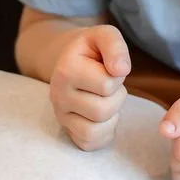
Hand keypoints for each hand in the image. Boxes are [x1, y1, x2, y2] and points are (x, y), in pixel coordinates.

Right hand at [50, 24, 131, 150]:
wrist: (70, 59)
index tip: (109, 67)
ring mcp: (60, 116)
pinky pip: (89, 143)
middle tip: (110, 85)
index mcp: (66, 69)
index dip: (117, 76)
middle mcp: (58, 95)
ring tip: (105, 99)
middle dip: (117, 97)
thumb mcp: (104, 35)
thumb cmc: (92, 49)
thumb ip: (115, 45)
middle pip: (102, 110)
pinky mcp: (66, 131)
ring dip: (111, 116)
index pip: (107, 84)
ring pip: (94, 131)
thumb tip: (122, 70)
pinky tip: (103, 116)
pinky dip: (103, 133)